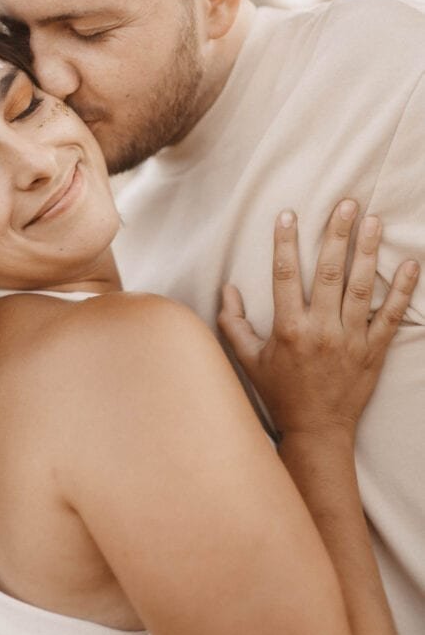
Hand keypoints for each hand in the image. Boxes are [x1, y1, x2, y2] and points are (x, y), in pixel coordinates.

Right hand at [218, 200, 418, 442]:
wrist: (317, 431)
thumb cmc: (280, 393)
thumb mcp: (247, 360)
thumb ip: (233, 324)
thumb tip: (227, 289)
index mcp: (288, 329)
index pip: (285, 275)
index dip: (285, 242)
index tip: (288, 214)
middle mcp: (320, 330)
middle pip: (330, 273)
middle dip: (337, 235)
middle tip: (347, 204)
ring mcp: (350, 340)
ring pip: (360, 288)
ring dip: (368, 252)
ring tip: (373, 222)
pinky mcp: (374, 351)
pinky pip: (391, 316)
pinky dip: (402, 290)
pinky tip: (410, 265)